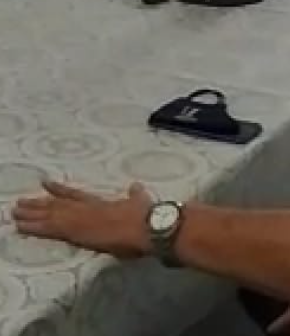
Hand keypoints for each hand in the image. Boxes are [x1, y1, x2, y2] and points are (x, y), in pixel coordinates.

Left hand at [13, 181, 152, 258]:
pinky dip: (34, 227)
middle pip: (58, 205)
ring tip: (14, 212)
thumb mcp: (141, 201)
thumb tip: (135, 185)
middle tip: (20, 202)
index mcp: (102, 203)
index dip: (60, 190)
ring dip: (31, 214)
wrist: (147, 227)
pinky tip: (20, 226)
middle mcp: (87, 209)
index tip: (46, 184)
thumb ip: (135, 194)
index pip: (76, 195)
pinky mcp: (76, 232)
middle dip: (39, 204)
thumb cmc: (146, 216)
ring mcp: (80, 220)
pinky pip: (49, 229)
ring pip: (50, 215)